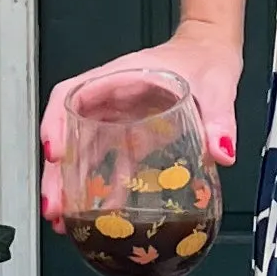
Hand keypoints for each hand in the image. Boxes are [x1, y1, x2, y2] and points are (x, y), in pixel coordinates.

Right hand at [40, 28, 241, 226]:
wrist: (213, 54)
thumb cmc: (206, 59)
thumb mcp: (215, 86)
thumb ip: (219, 118)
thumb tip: (222, 151)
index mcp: (122, 77)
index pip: (74, 94)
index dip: (57, 123)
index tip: (54, 152)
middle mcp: (111, 97)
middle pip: (70, 133)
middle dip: (57, 172)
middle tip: (54, 207)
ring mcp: (119, 118)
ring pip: (83, 152)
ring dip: (71, 186)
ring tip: (65, 221)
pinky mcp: (133, 135)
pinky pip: (109, 162)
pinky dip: (102, 188)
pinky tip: (104, 214)